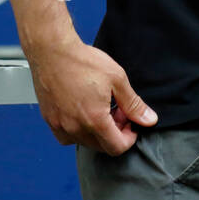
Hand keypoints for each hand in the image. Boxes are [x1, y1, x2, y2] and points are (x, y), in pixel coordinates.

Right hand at [28, 35, 156, 153]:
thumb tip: (149, 119)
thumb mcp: (117, 79)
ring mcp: (59, 126)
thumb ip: (133, 104)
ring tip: (101, 108)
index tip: (131, 125)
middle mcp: (75, 128)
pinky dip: (78, 130)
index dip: (129, 138)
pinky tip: (82, 112)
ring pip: (84, 142)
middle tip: (118, 111)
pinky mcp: (49, 120)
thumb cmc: (82, 62)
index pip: (116, 148)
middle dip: (115, 132)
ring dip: (97, 131)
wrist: (52, 51)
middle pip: (101, 146)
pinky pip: (66, 137)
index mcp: (94, 120)